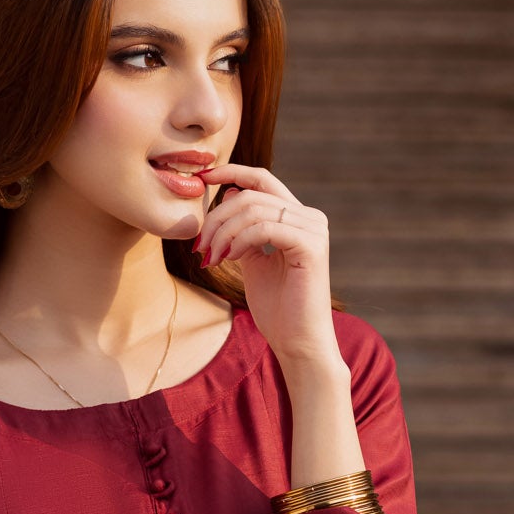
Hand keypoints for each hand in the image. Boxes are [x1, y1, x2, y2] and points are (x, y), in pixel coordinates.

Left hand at [195, 162, 335, 366]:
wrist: (296, 341)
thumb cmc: (276, 306)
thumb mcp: (252, 259)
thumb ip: (244, 229)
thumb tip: (229, 194)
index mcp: (298, 216)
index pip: (261, 180)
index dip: (230, 172)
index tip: (201, 177)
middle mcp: (310, 217)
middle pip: (251, 195)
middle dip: (216, 217)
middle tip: (200, 247)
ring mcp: (314, 229)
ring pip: (254, 209)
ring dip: (223, 233)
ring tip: (211, 258)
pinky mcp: (312, 245)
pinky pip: (264, 227)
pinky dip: (240, 241)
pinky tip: (230, 259)